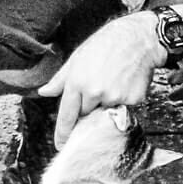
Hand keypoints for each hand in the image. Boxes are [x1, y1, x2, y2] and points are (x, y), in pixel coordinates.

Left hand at [38, 13, 163, 147]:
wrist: (139, 38)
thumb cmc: (106, 44)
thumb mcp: (77, 58)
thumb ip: (60, 80)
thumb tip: (44, 92)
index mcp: (77, 82)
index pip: (67, 115)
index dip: (63, 133)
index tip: (61, 145)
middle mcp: (94, 92)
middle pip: (86, 115)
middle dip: (88, 108)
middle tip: (96, 88)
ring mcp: (114, 98)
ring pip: (104, 113)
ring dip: (105, 104)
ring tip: (111, 81)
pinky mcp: (131, 100)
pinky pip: (122, 109)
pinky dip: (122, 100)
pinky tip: (124, 82)